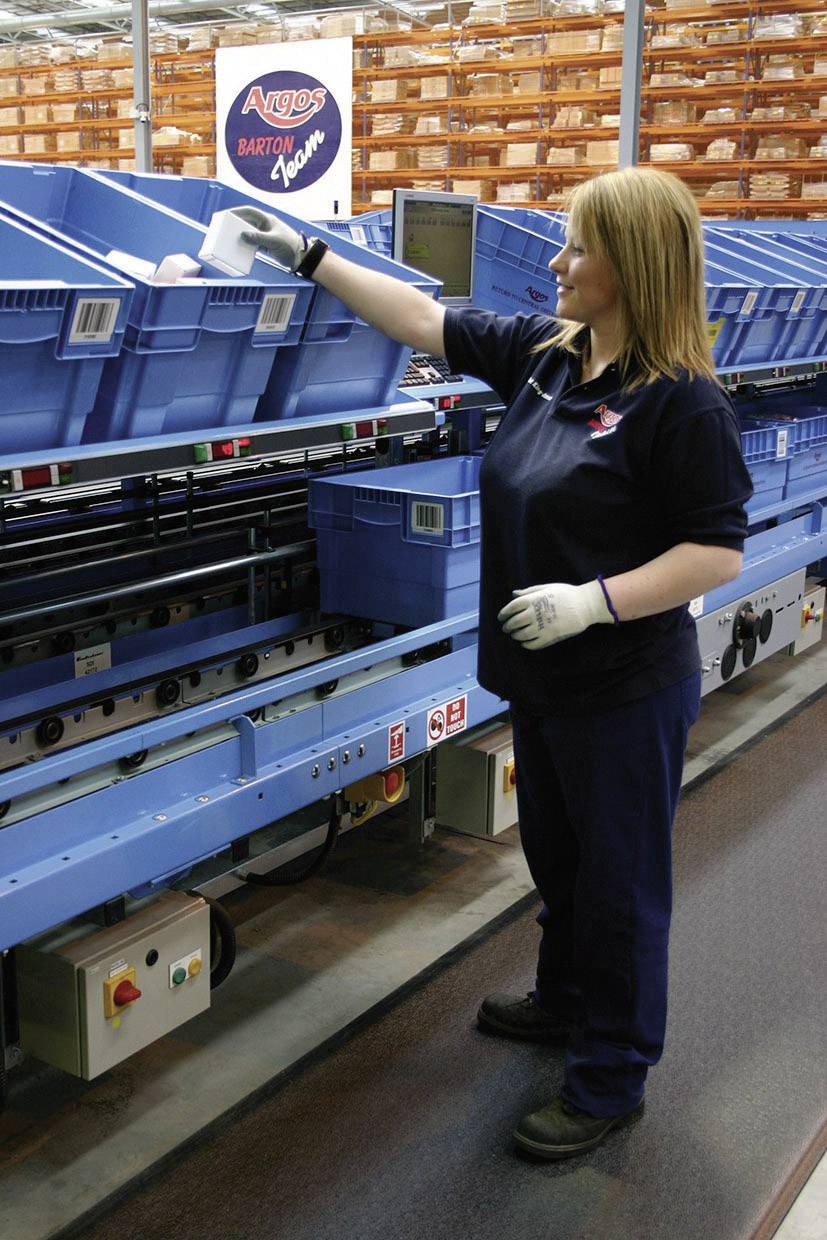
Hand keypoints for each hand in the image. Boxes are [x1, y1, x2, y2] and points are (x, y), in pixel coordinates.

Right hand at [233, 205, 305, 271]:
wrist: (300, 257)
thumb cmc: (289, 245)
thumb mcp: (273, 241)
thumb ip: (258, 238)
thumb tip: (242, 235)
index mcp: (267, 220)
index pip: (250, 212)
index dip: (237, 211)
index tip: (227, 214)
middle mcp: (265, 225)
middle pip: (247, 221)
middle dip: (236, 223)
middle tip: (225, 227)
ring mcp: (265, 234)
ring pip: (249, 232)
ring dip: (241, 235)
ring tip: (230, 238)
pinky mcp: (265, 243)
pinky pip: (252, 241)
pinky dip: (246, 244)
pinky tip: (240, 247)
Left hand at [498, 580, 614, 650]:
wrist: (585, 605)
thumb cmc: (566, 594)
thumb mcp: (547, 588)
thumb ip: (529, 592)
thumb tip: (514, 594)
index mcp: (532, 600)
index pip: (511, 608)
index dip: (504, 613)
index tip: (501, 617)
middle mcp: (534, 614)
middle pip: (514, 622)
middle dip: (508, 626)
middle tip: (506, 628)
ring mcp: (541, 626)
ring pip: (521, 635)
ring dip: (516, 636)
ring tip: (515, 635)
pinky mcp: (549, 637)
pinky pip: (532, 644)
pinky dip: (526, 644)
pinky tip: (525, 643)